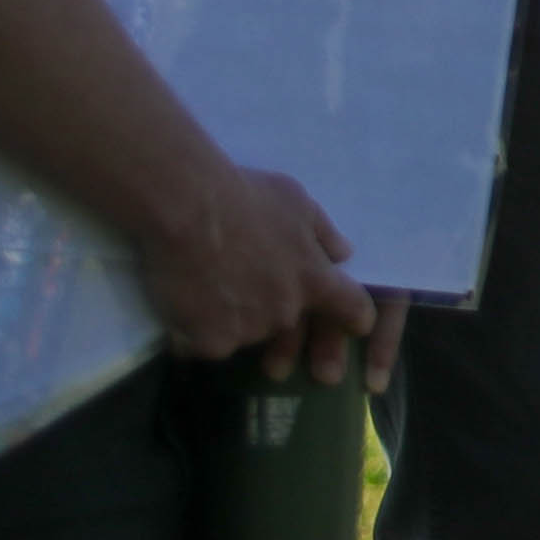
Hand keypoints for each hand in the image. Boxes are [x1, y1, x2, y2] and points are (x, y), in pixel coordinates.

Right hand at [135, 162, 380, 380]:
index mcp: (314, 279)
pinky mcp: (211, 342)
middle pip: (286, 318)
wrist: (185, 210)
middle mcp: (287, 311)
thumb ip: (322, 232)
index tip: (356, 323)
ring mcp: (249, 330)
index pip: (352, 308)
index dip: (355, 316)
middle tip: (242, 277)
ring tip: (206, 285)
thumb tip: (342, 254)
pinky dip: (195, 332)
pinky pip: (207, 343)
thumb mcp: (296, 202)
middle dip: (271, 304)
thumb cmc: (244, 197)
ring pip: (245, 331)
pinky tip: (182, 306)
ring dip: (233, 318)